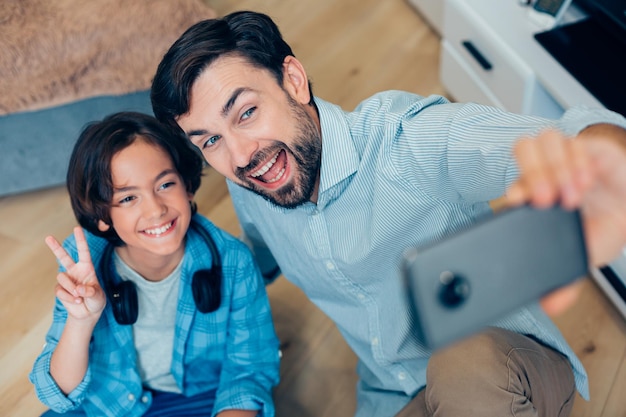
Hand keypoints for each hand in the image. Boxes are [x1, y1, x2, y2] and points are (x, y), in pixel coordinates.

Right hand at [45, 226, 105, 320]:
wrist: (88, 313)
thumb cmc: (96, 301)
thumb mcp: (97, 296)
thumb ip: (90, 291)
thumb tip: (78, 288)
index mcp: (87, 268)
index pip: (83, 252)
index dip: (80, 240)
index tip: (77, 228)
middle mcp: (75, 271)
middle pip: (63, 257)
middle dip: (55, 247)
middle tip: (48, 237)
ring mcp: (66, 280)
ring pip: (62, 278)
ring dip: (71, 289)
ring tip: (79, 297)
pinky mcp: (60, 289)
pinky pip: (60, 291)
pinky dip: (68, 298)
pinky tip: (75, 301)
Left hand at [505, 126, 625, 314]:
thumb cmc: (601, 226)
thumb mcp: (583, 255)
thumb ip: (564, 281)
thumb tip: (550, 306)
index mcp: (534, 196)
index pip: (512, 186)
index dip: (513, 191)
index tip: (518, 203)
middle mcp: (543, 172)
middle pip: (522, 152)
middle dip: (532, 174)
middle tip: (546, 199)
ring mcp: (562, 156)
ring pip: (542, 141)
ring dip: (556, 167)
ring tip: (572, 194)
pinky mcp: (585, 146)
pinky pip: (573, 141)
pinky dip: (578, 159)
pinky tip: (587, 179)